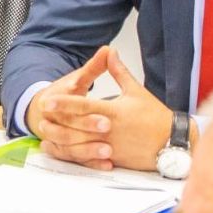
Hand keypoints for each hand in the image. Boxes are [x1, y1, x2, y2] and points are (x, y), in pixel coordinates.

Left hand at [28, 46, 174, 170]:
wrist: (173, 141)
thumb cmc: (155, 117)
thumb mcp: (136, 90)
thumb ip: (118, 72)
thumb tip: (109, 52)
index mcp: (114, 112)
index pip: (83, 107)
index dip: (63, 104)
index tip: (47, 101)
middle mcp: (110, 131)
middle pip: (77, 126)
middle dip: (57, 121)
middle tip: (39, 115)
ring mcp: (111, 147)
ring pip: (80, 144)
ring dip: (60, 139)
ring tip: (45, 133)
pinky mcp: (114, 160)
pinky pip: (88, 158)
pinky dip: (72, 155)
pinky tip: (60, 150)